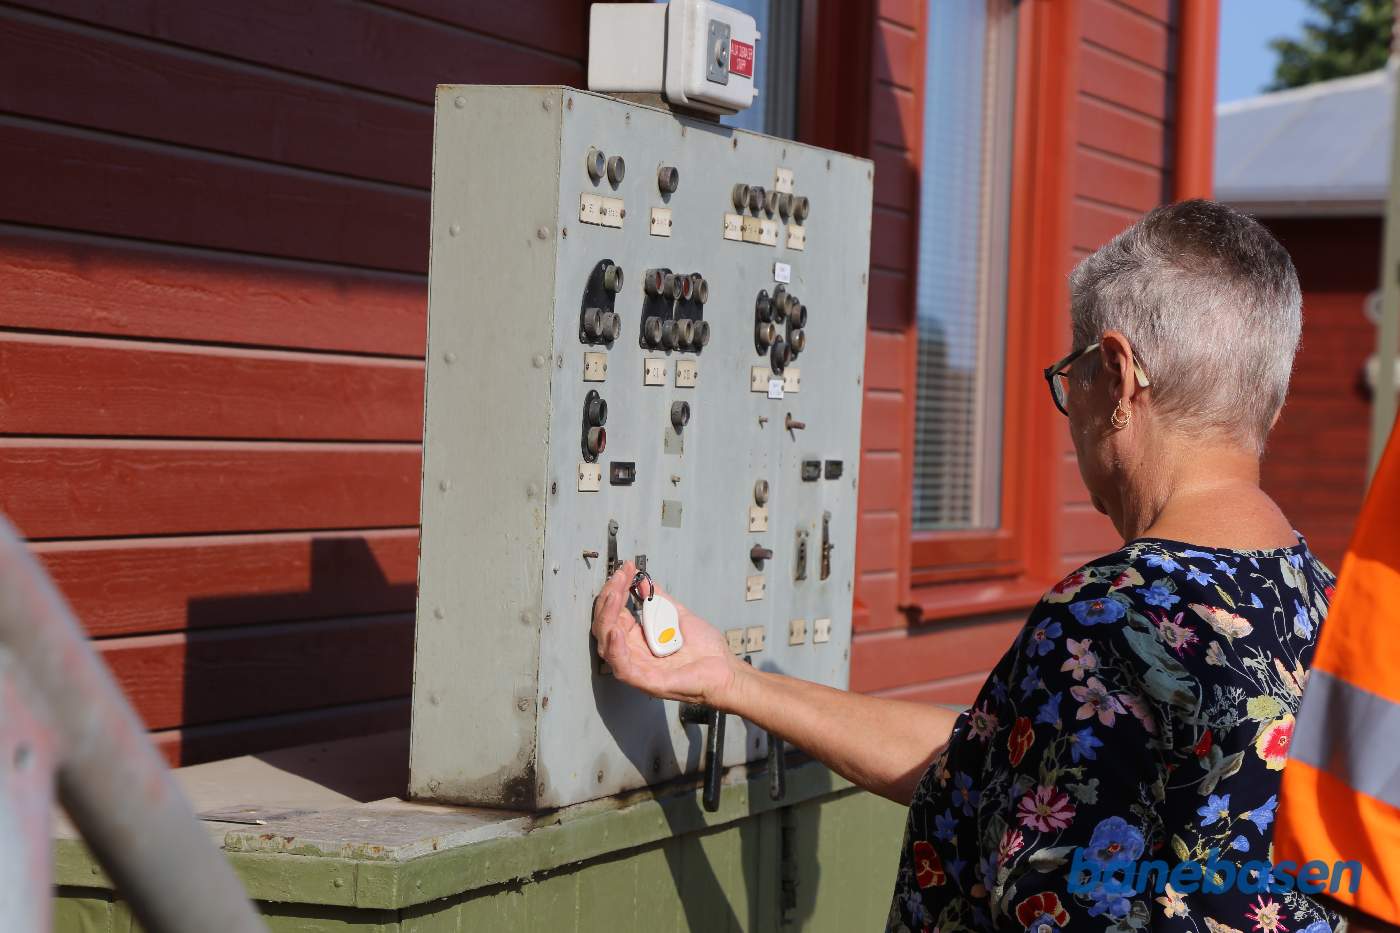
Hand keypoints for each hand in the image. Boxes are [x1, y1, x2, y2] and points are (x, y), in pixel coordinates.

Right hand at [591, 562, 744, 709]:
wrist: (726, 670)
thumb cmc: (705, 651)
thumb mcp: (678, 615)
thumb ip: (659, 600)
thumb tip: (644, 581)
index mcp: (639, 639)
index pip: (616, 613)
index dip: (616, 590)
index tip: (625, 570)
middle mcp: (634, 653)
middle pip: (606, 627)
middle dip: (609, 598)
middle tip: (619, 578)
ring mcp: (639, 667)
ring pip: (607, 646)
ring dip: (607, 619)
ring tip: (614, 597)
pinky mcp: (647, 681)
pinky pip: (623, 667)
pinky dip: (616, 649)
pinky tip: (617, 631)